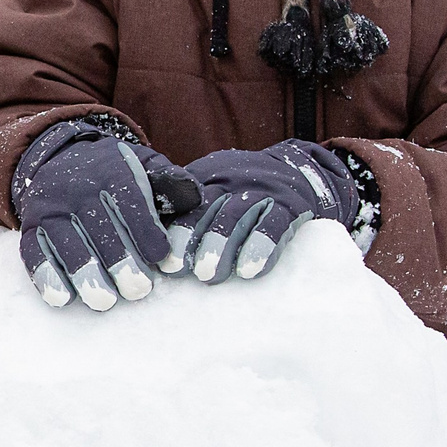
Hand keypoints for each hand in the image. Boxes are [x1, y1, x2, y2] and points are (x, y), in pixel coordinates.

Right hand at [12, 121, 201, 310]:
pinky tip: (62, 297)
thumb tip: (194, 195)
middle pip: (99, 228)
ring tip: (105, 301)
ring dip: (86, 275)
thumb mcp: (143, 166)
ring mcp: (50, 209)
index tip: (162, 259)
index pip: (129, 202)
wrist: (58, 160)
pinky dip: (46, 275)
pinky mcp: (31, 228)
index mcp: (110, 172)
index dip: (145, 231)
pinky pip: (34, 252)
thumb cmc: (113, 175)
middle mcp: (77, 189)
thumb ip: (170, 182)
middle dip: (120, 262)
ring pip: (67, 244)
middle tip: (138, 290)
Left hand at [180, 140, 361, 283]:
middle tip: (181, 267)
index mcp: (206, 179)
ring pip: (238, 215)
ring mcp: (261, 192)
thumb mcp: (210, 188)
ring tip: (209, 275)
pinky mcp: (290, 205)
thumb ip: (181, 211)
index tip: (166, 262)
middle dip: (194, 238)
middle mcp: (231, 182)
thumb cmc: (239, 193)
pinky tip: (250, 271)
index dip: (176, 230)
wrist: (297, 170)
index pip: (185, 202)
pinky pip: (275, 225)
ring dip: (222, 246)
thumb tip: (149, 249)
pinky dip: (262, 247)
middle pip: (209, 208)